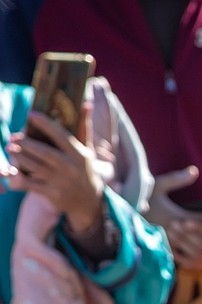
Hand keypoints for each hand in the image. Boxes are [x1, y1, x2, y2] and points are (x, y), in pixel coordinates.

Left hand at [5, 108, 104, 234]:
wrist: (88, 200)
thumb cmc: (84, 169)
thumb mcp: (88, 149)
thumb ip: (84, 126)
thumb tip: (87, 102)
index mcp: (78, 154)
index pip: (61, 135)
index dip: (45, 124)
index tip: (30, 115)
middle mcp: (70, 167)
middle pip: (43, 153)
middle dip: (25, 144)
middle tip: (13, 137)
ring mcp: (60, 182)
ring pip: (34, 167)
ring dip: (19, 158)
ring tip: (10, 149)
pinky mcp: (51, 194)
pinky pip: (29, 184)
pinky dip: (18, 178)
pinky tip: (11, 171)